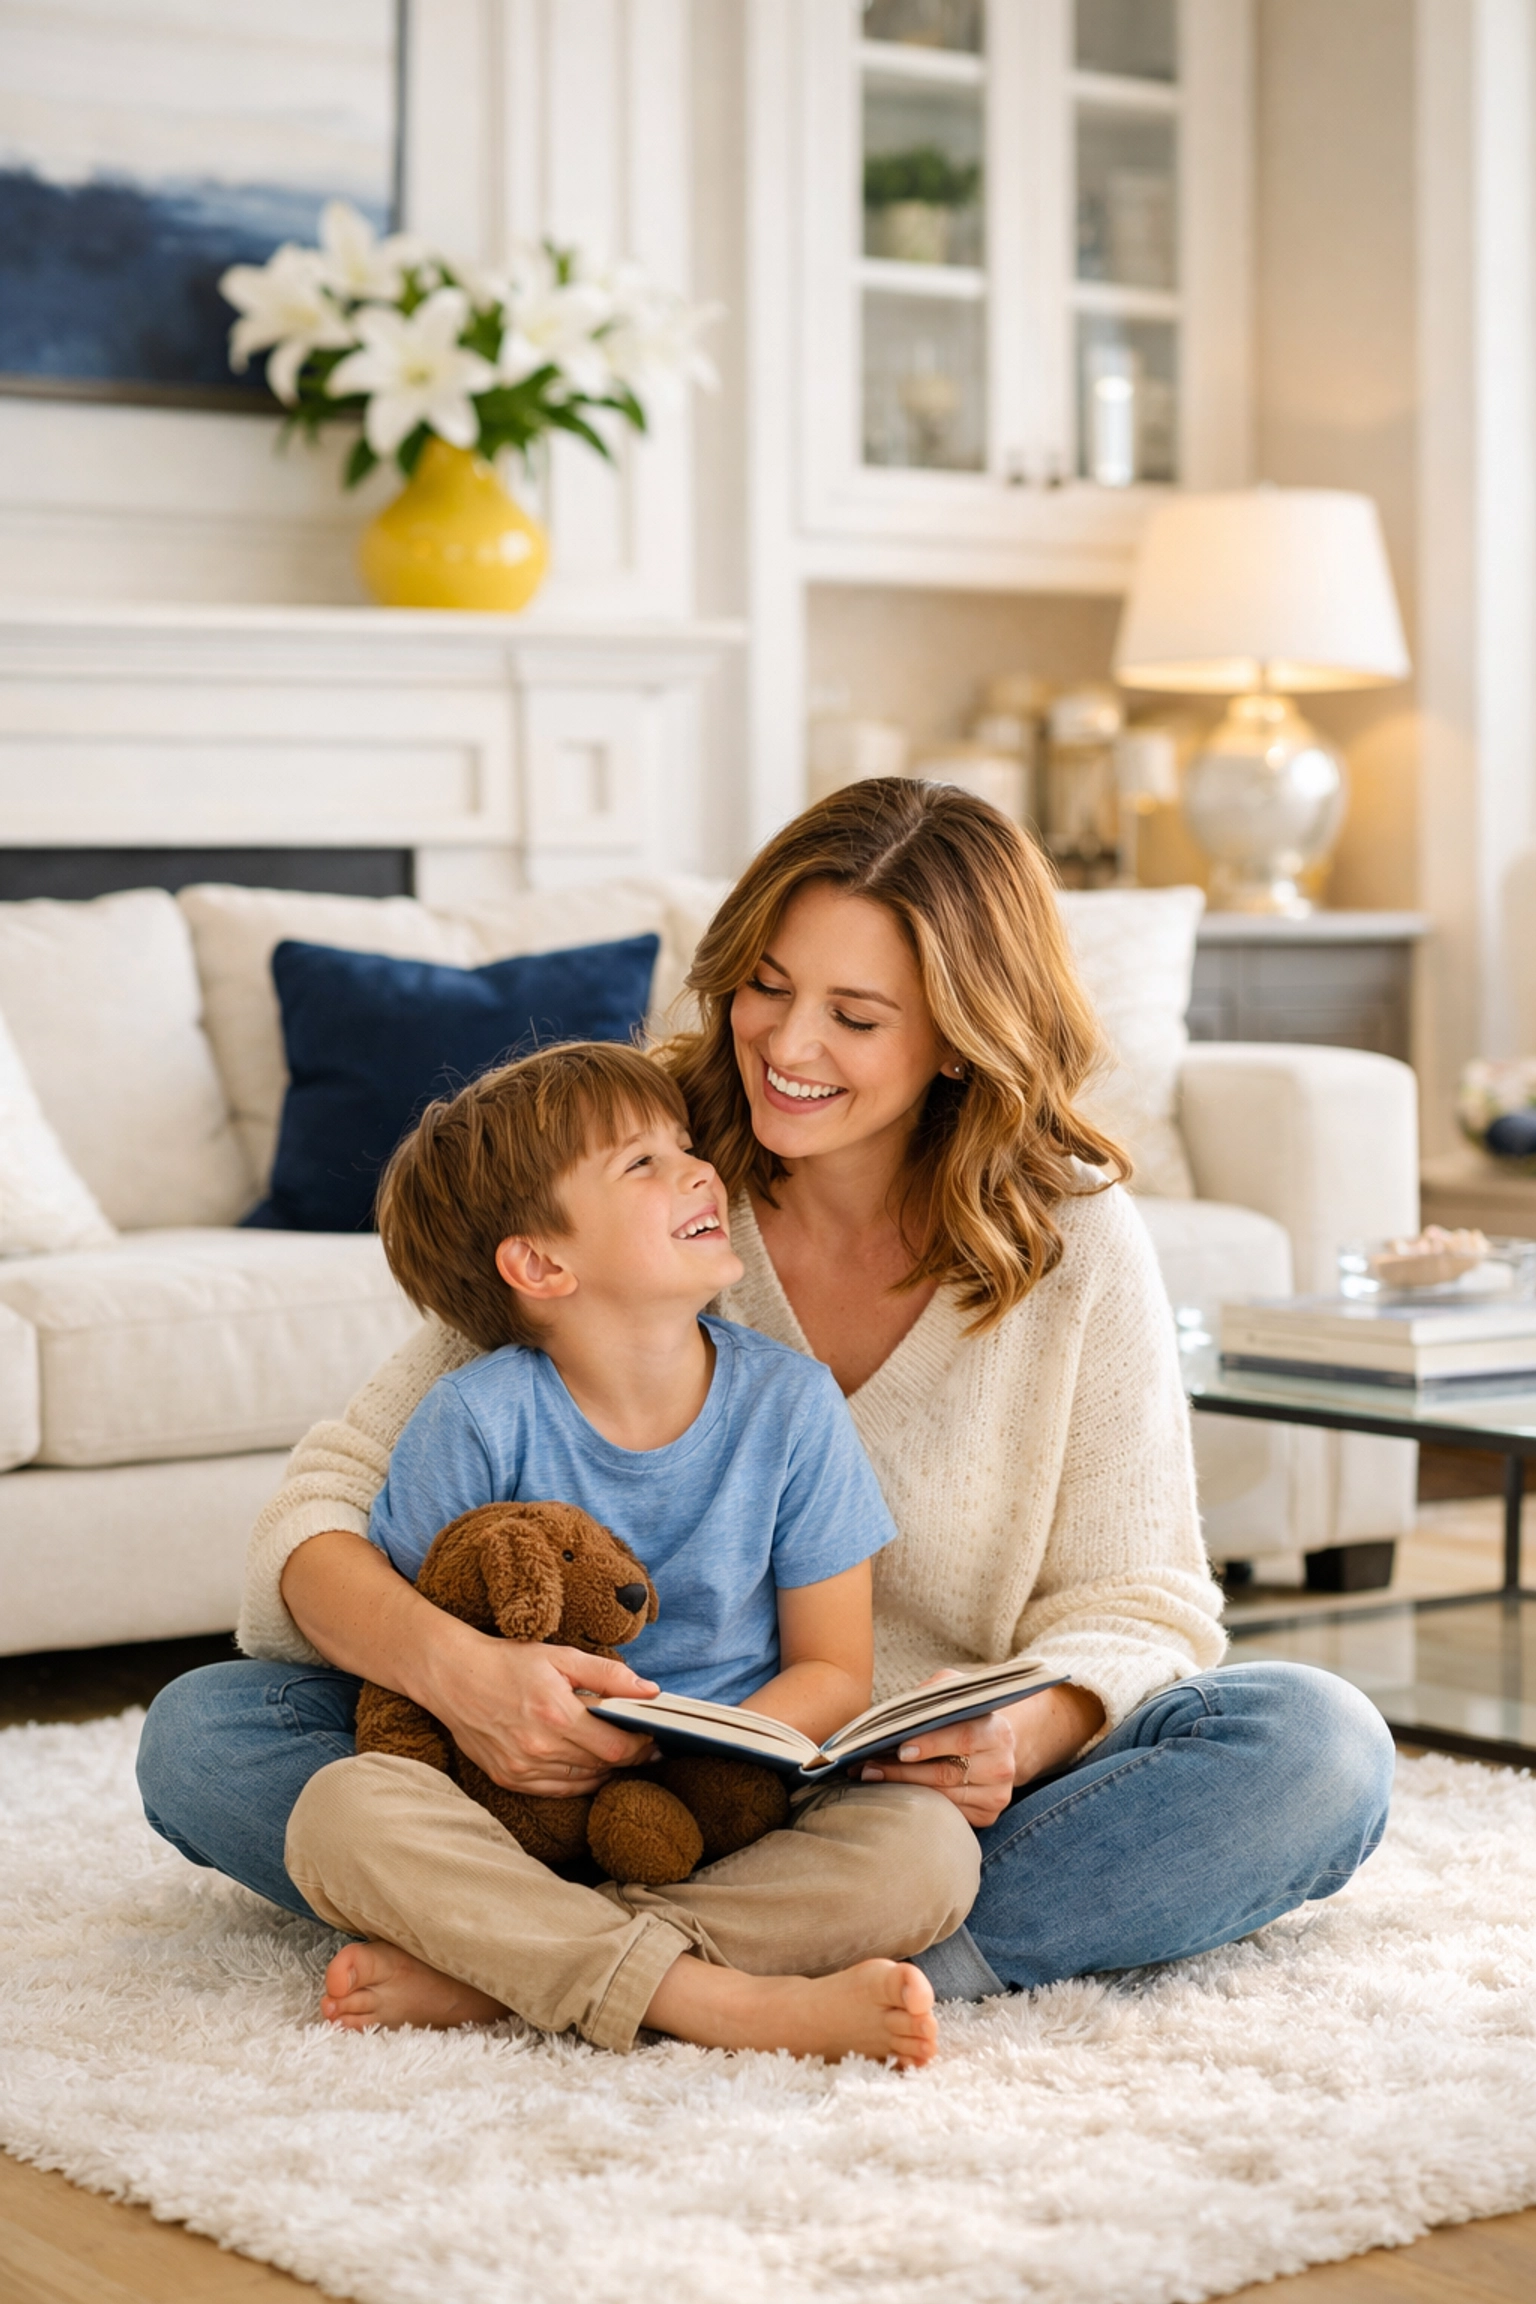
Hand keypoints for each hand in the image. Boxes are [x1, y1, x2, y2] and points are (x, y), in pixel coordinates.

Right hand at [420, 1625, 658, 1796]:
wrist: (453, 1676)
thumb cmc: (509, 1662)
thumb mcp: (562, 1657)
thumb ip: (609, 1675)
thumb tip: (650, 1691)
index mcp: (557, 1715)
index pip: (616, 1747)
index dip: (640, 1746)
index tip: (652, 1736)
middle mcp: (540, 1747)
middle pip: (602, 1766)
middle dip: (628, 1756)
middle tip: (642, 1744)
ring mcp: (522, 1767)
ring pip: (582, 1782)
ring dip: (604, 1770)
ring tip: (615, 1752)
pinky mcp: (508, 1778)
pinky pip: (556, 1791)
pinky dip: (578, 1781)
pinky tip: (587, 1766)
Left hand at [858, 1683, 1017, 1827]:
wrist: (993, 1745)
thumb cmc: (965, 1715)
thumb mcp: (954, 1692)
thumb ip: (932, 1693)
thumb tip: (898, 1713)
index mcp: (998, 1732)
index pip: (963, 1738)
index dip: (930, 1744)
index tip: (901, 1749)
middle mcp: (1002, 1766)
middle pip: (947, 1773)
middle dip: (903, 1770)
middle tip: (869, 1767)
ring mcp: (996, 1795)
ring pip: (942, 1797)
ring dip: (904, 1788)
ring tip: (874, 1777)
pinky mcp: (987, 1815)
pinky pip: (947, 1813)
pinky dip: (920, 1804)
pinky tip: (898, 1793)